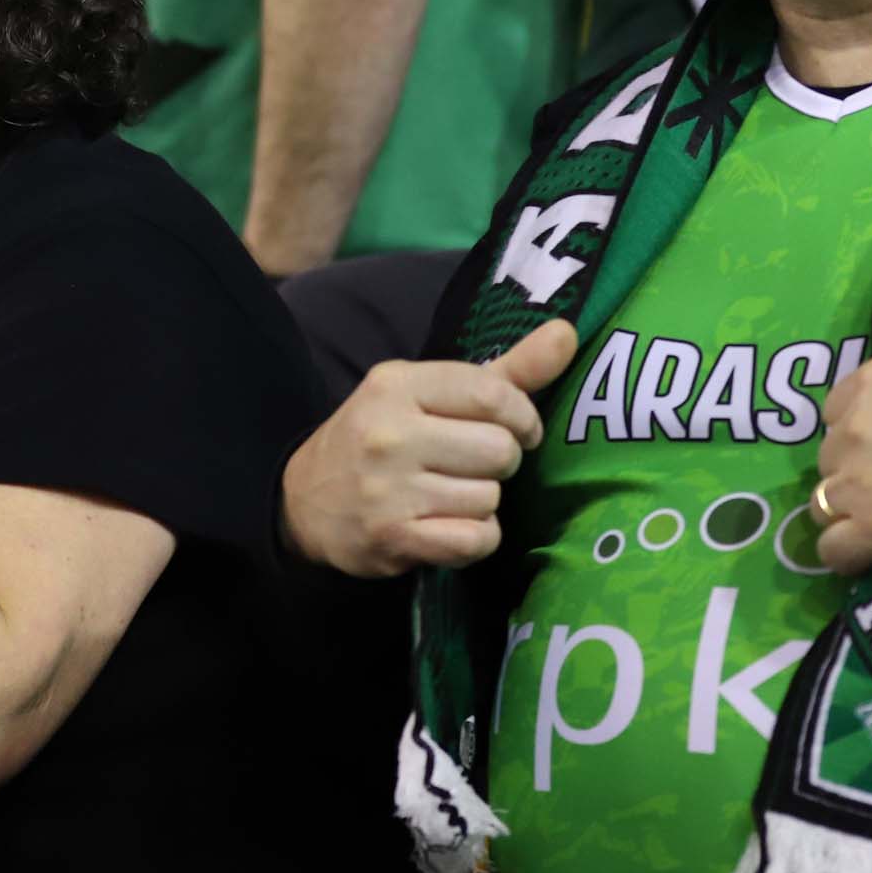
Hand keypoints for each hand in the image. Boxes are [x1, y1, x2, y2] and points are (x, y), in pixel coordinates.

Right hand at [280, 319, 580, 575]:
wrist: (302, 502)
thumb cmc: (379, 439)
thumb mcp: (427, 393)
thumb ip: (504, 370)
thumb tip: (568, 332)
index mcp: (398, 384)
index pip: (494, 394)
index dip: (523, 417)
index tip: (516, 430)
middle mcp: (390, 433)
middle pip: (500, 451)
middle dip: (499, 464)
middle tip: (470, 467)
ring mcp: (389, 489)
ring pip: (490, 499)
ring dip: (483, 503)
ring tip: (449, 497)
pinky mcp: (393, 538)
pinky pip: (476, 540)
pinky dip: (474, 539)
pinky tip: (448, 527)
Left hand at [814, 306, 871, 573]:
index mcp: (871, 383)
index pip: (833, 417)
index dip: (860, 439)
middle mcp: (853, 428)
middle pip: (828, 463)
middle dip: (856, 477)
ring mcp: (859, 481)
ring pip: (823, 507)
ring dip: (850, 517)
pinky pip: (832, 551)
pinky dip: (850, 555)